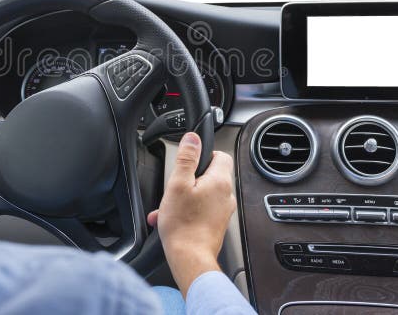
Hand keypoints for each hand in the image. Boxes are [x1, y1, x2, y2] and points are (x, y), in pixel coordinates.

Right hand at [146, 132, 235, 296]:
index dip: (204, 155)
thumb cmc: (183, 225)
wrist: (189, 258)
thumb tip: (193, 138)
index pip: (221, 154)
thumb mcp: (178, 184)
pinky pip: (203, 209)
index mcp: (220, 181)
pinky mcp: (217, 224)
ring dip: (188, 195)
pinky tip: (174, 218)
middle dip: (191, 177)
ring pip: (205, 193)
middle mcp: (226, 195)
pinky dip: (190, 210)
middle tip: (177, 186)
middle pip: (211, 174)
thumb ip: (186, 158)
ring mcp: (223, 211)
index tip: (189, 163)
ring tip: (171, 205)